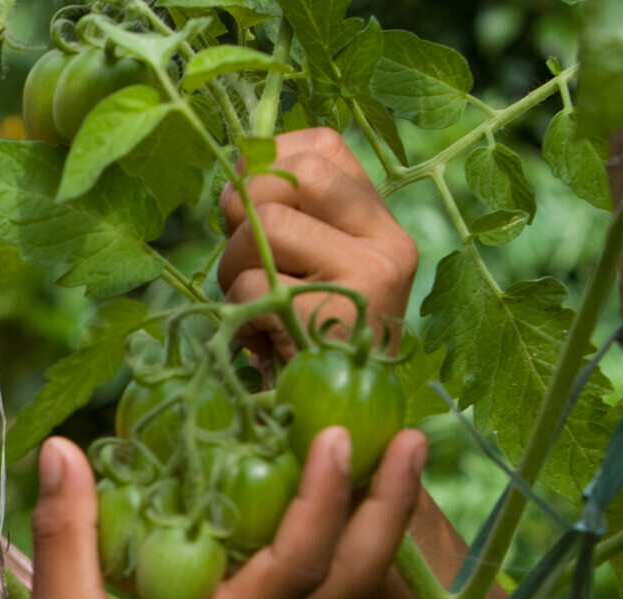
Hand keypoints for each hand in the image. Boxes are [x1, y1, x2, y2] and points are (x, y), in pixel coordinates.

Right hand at [6, 425, 426, 598]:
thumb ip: (66, 531)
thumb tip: (63, 447)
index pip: (296, 564)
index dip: (322, 497)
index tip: (336, 433)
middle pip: (354, 580)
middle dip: (389, 506)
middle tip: (410, 436)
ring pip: (343, 592)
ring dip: (372, 526)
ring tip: (384, 460)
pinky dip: (334, 548)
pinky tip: (320, 509)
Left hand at [217, 127, 415, 359]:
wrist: (343, 427)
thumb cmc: (310, 341)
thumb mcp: (309, 267)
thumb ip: (288, 215)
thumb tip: (237, 170)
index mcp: (381, 223)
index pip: (322, 147)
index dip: (267, 163)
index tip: (248, 205)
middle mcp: (388, 243)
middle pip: (291, 176)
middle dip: (245, 211)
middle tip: (244, 258)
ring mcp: (369, 279)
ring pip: (265, 225)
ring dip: (234, 265)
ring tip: (254, 305)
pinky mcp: (336, 316)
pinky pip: (253, 283)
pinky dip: (238, 311)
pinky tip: (260, 339)